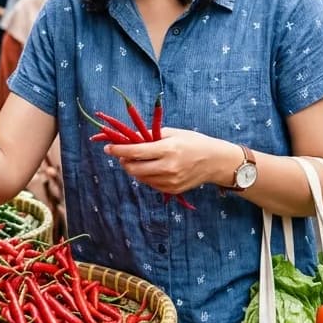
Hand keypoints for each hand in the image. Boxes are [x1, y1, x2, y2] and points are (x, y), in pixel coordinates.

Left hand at [105, 128, 231, 194]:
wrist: (215, 161)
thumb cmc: (194, 142)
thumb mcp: (173, 132)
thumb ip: (150, 135)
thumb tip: (129, 138)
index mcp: (167, 149)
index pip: (135, 151)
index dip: (118, 150)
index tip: (108, 148)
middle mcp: (167, 167)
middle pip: (133, 168)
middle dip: (124, 162)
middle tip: (122, 155)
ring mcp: (170, 181)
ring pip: (140, 177)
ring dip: (134, 169)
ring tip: (138, 160)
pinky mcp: (172, 189)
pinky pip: (150, 184)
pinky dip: (146, 176)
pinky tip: (151, 168)